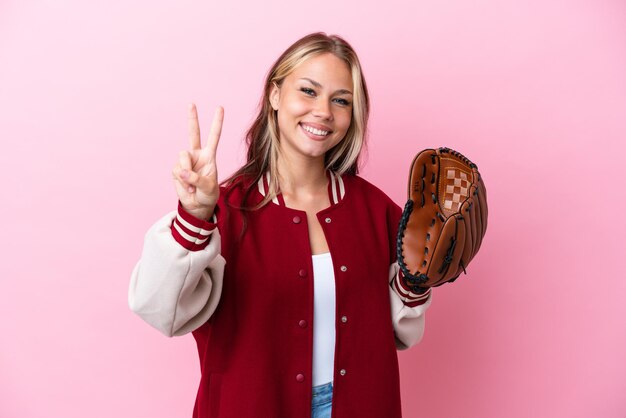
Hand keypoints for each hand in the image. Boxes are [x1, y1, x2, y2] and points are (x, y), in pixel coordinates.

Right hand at [172, 104, 222, 219]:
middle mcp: (197, 155)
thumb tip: (181, 171)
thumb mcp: (208, 188)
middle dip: (192, 119)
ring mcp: (186, 161)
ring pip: (182, 158)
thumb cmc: (207, 195)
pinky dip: (183, 182)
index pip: (214, 136)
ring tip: (193, 186)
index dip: (217, 122)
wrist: (197, 206)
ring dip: (187, 173)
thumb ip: (196, 178)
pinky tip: (188, 188)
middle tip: (191, 103)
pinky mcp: (177, 169)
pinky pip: (177, 172)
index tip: (220, 107)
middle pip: (194, 134)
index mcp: (210, 156)